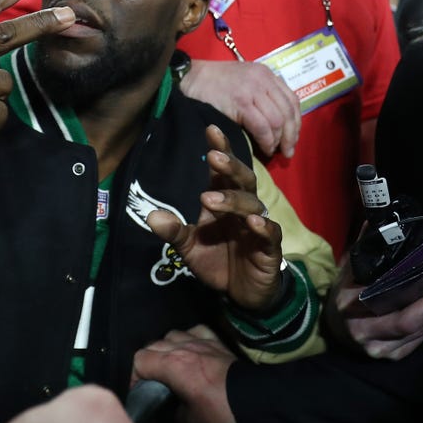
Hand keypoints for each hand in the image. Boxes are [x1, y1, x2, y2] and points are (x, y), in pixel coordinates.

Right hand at [131, 325, 239, 422]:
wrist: (255, 399)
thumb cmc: (220, 411)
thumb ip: (174, 412)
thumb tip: (173, 408)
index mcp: (172, 365)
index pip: (139, 360)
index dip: (133, 375)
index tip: (137, 390)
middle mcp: (182, 347)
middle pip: (152, 345)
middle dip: (146, 362)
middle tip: (150, 380)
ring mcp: (200, 341)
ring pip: (171, 334)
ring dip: (165, 347)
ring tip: (169, 363)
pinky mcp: (216, 342)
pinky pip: (195, 330)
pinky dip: (188, 338)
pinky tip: (190, 348)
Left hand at [145, 124, 282, 311]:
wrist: (242, 294)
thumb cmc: (217, 261)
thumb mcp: (189, 248)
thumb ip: (174, 231)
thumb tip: (151, 216)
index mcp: (224, 202)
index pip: (222, 171)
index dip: (220, 149)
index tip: (211, 128)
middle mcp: (243, 209)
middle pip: (242, 180)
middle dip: (229, 167)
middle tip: (213, 156)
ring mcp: (258, 227)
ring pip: (252, 204)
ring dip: (232, 200)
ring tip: (210, 198)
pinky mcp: (270, 249)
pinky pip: (270, 234)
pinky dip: (263, 227)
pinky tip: (253, 222)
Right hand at [180, 60, 300, 158]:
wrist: (188, 79)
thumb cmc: (212, 85)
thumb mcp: (243, 81)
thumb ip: (261, 95)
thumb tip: (276, 125)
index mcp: (266, 74)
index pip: (292, 100)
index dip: (295, 123)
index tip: (292, 139)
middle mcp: (263, 79)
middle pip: (288, 111)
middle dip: (291, 135)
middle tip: (288, 152)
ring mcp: (253, 90)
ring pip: (278, 120)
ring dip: (278, 140)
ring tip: (273, 151)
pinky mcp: (241, 102)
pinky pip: (262, 126)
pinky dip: (267, 141)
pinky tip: (264, 148)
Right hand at [326, 257, 422, 359]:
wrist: (333, 329)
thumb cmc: (343, 295)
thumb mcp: (347, 271)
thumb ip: (363, 247)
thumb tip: (377, 220)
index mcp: (352, 309)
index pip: (393, 305)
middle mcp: (367, 333)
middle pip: (413, 323)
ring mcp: (383, 349)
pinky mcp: (396, 354)